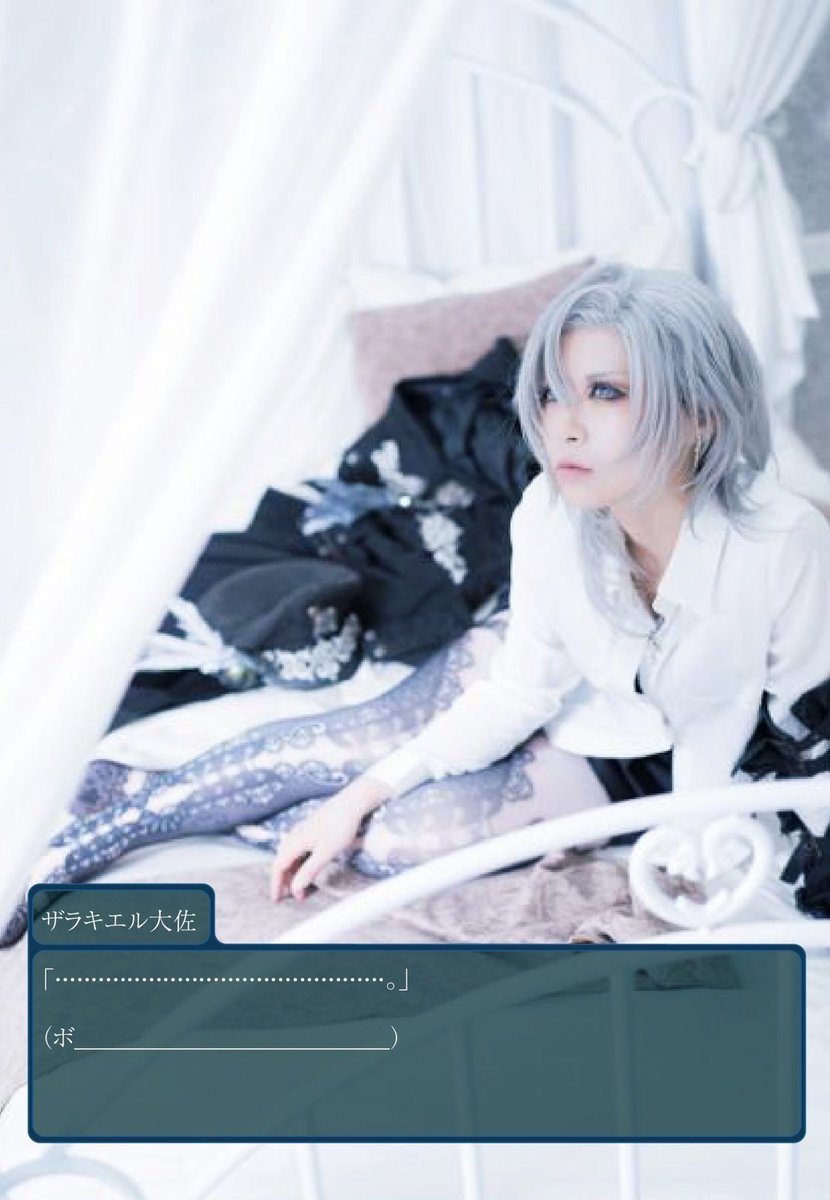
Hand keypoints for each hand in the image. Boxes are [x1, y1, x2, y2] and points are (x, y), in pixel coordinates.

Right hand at [270, 775, 391, 901]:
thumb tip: (295, 889)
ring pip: (290, 855)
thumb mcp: (325, 853)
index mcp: (294, 842)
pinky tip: (308, 866)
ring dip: (292, 871)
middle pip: (281, 861)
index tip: (277, 900)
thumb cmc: (340, 826)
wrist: (352, 802)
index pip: (278, 866)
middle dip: (284, 880)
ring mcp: (302, 830)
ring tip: (301, 885)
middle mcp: (294, 835)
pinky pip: (298, 849)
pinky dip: (299, 862)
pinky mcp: (311, 828)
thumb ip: (309, 871)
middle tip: (291, 896)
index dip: (276, 884)